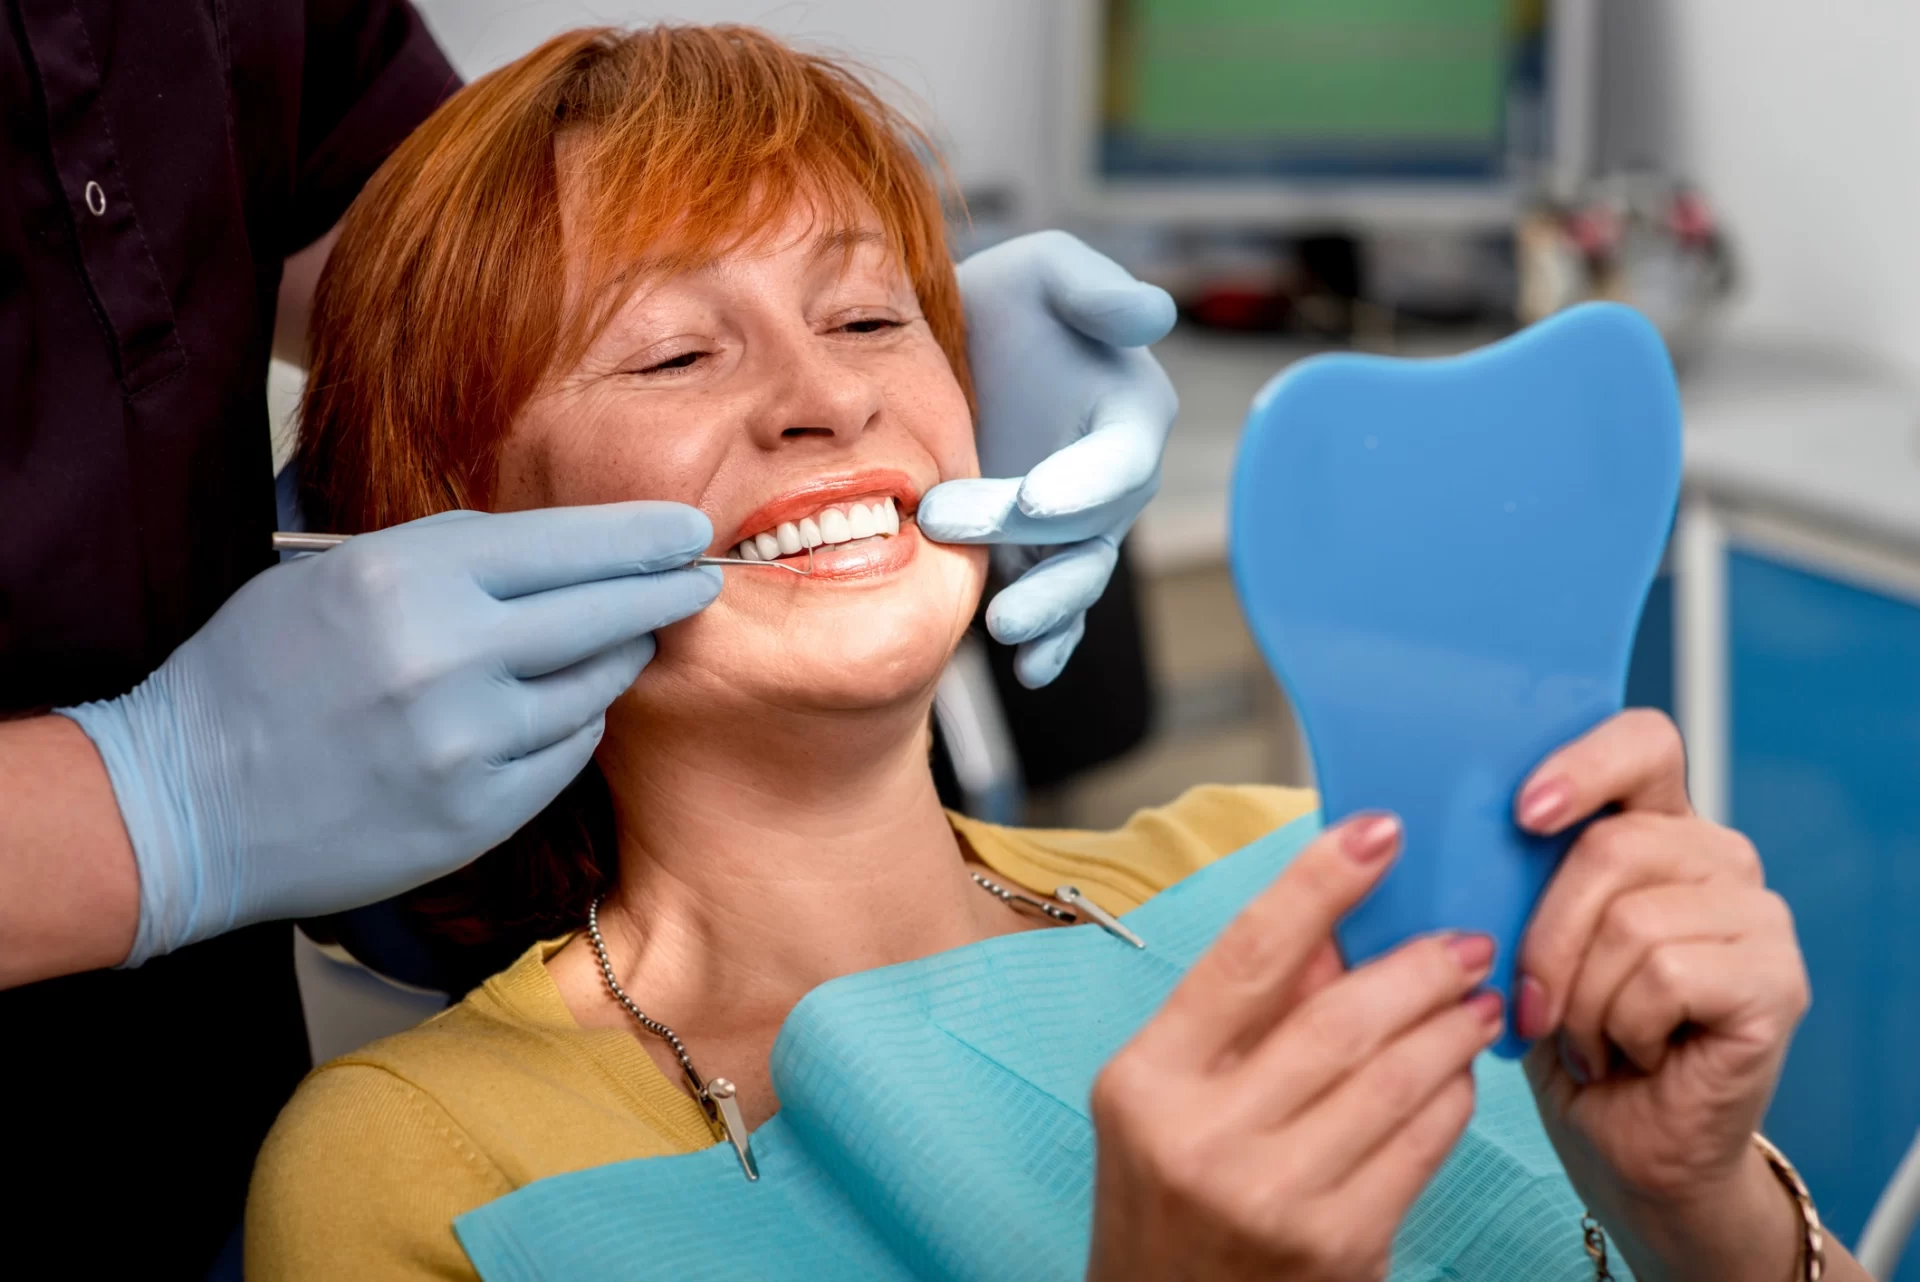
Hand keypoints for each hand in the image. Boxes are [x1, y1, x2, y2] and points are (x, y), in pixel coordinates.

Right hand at [59, 502, 718, 964]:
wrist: (183, 805)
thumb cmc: (254, 675)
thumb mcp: (336, 577)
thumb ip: (447, 560)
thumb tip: (559, 553)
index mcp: (406, 577)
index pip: (565, 544)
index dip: (639, 536)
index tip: (687, 529)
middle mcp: (448, 655)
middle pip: (604, 612)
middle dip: (665, 591)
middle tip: (700, 579)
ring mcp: (468, 741)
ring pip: (595, 686)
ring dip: (616, 660)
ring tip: (622, 642)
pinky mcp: (477, 812)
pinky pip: (566, 752)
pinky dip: (572, 725)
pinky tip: (557, 710)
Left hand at [918, 231, 1177, 687]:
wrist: (948, 349)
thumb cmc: (1008, 301)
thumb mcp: (1046, 270)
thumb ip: (1095, 291)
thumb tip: (1153, 315)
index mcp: (1129, 412)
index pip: (1121, 458)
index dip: (1086, 482)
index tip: (1037, 498)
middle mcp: (1111, 480)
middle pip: (1088, 526)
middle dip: (1027, 536)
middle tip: (946, 521)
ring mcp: (1074, 528)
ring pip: (1077, 579)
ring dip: (1047, 610)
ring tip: (1004, 628)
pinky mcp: (1036, 558)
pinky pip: (1056, 609)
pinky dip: (1050, 644)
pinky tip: (1028, 669)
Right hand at [1087, 815, 1504, 1281]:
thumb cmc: (1167, 1198)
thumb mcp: (1169, 1097)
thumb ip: (1243, 1014)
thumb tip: (1336, 924)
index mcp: (1147, 1080)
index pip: (1245, 957)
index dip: (1318, 884)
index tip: (1377, 831)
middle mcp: (1203, 1138)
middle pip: (1338, 1019)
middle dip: (1416, 965)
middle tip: (1464, 938)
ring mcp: (1274, 1198)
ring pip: (1394, 1080)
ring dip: (1449, 1027)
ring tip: (1475, 997)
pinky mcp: (1339, 1248)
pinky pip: (1421, 1147)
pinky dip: (1450, 1097)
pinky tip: (1458, 1072)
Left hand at [1513, 710, 1817, 1281]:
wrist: (1622, 1146)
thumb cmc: (1565, 1037)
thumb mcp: (1519, 938)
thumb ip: (1512, 874)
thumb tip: (1442, 830)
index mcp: (1654, 825)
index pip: (1642, 742)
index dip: (1584, 765)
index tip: (1525, 812)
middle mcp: (1716, 856)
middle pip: (1612, 846)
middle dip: (1545, 936)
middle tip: (1532, 1001)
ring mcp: (1757, 915)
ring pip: (1631, 921)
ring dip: (1582, 997)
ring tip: (1591, 1036)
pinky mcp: (1775, 980)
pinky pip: (1666, 975)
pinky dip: (1623, 1026)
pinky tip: (1632, 1053)